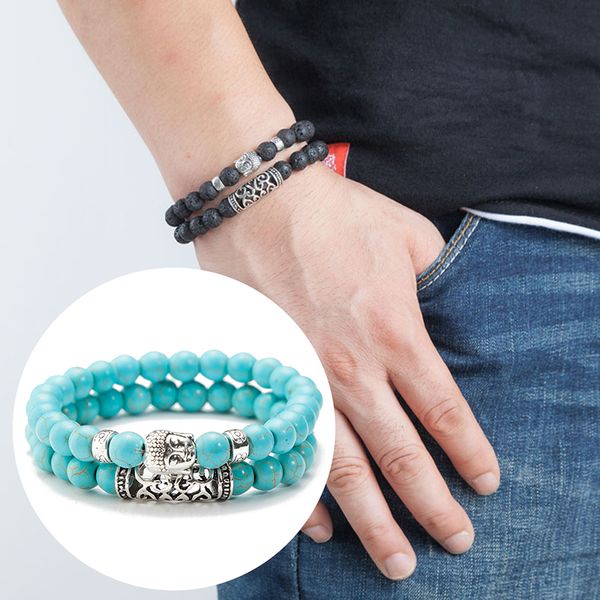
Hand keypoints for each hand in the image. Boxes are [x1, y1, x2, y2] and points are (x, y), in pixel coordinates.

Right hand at [196, 164, 499, 579]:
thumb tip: (445, 307)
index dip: (470, 453)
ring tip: (397, 561)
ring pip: (344, 469)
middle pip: (401, 456)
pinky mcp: (265, 379)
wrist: (259, 203)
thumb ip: (437, 280)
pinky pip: (285, 449)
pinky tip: (321, 525)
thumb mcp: (409, 237)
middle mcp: (351, 369)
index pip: (444, 411)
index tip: (485, 484)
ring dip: (374, 521)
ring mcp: (303, 380)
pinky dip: (304, 493)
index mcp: (395, 333)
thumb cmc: (332, 215)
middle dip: (432, 506)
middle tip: (456, 541)